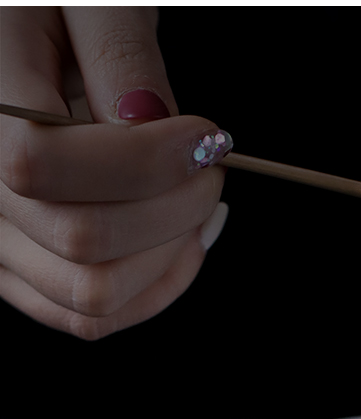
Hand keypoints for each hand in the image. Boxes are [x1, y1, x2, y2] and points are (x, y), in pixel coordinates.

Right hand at [0, 7, 230, 338]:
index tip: (205, 136)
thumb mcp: (84, 0)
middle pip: (83, 242)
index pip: (46, 165)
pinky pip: (91, 317)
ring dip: (170, 256)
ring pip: (94, 296)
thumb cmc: (51, 9)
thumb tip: (158, 130)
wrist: (22, 40)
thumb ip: (119, 55)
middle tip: (210, 165)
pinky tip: (180, 240)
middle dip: (175, 208)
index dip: (145, 162)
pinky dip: (152, 288)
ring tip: (199, 203)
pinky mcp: (23, 273)